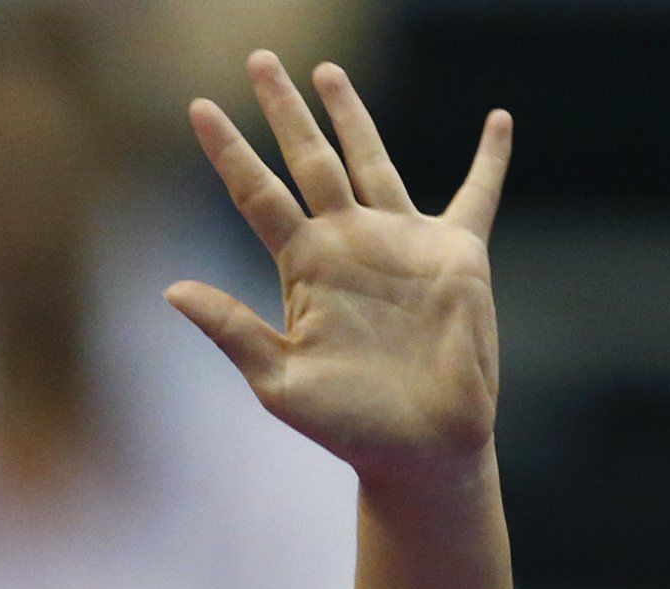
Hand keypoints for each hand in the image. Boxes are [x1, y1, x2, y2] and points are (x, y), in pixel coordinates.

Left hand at [169, 54, 510, 484]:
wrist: (417, 449)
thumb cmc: (346, 426)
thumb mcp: (278, 382)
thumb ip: (231, 332)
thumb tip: (172, 290)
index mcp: (302, 268)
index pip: (256, 194)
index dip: (228, 151)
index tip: (198, 107)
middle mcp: (346, 243)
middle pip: (308, 159)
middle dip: (284, 110)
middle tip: (258, 58)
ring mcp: (399, 243)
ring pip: (371, 159)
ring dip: (352, 115)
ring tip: (327, 72)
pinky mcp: (454, 254)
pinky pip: (475, 194)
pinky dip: (489, 158)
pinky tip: (497, 119)